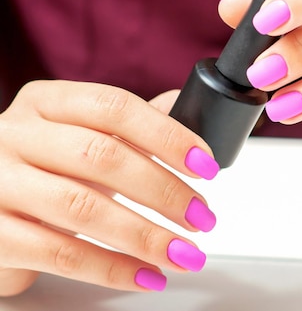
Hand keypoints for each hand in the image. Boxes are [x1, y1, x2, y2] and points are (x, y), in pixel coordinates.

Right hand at [0, 81, 219, 295]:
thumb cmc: (44, 170)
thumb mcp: (82, 137)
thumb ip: (130, 125)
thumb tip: (187, 107)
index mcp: (46, 103)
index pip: (115, 107)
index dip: (168, 136)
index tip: (205, 166)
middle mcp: (15, 135)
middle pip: (103, 156)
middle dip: (165, 191)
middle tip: (201, 216)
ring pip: (83, 208)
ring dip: (146, 236)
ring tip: (185, 253)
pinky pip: (62, 255)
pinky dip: (114, 268)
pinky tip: (147, 275)